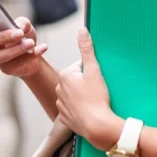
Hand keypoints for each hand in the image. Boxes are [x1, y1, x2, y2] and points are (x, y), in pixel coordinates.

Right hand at [0, 8, 46, 76]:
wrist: (33, 54)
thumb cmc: (24, 36)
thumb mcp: (26, 26)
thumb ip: (23, 23)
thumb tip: (20, 27)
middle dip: (4, 36)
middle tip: (20, 33)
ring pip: (2, 55)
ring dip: (18, 49)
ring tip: (31, 43)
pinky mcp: (7, 68)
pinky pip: (17, 63)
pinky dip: (32, 55)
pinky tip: (42, 48)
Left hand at [56, 27, 122, 150]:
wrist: (97, 126)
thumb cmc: (96, 98)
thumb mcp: (94, 70)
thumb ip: (87, 49)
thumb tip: (81, 30)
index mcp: (65, 75)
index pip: (80, 66)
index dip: (91, 72)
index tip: (97, 80)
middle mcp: (58, 88)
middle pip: (76, 80)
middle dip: (86, 83)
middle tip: (97, 91)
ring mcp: (61, 104)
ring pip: (74, 95)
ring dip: (82, 96)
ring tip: (94, 102)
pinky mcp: (65, 118)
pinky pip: (73, 109)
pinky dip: (80, 109)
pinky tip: (89, 112)